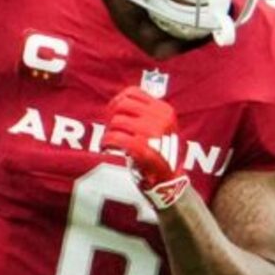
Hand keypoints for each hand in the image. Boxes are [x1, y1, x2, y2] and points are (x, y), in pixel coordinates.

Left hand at [101, 87, 191, 209]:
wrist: (168, 181)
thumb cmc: (159, 153)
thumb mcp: (159, 126)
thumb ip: (143, 112)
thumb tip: (117, 101)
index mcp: (164, 110)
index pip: (132, 93)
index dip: (116, 102)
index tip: (112, 114)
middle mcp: (160, 119)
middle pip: (122, 105)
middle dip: (110, 116)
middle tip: (109, 129)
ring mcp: (153, 134)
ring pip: (117, 122)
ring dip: (108, 132)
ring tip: (109, 141)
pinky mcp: (143, 149)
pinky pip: (116, 137)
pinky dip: (107, 142)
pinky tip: (106, 147)